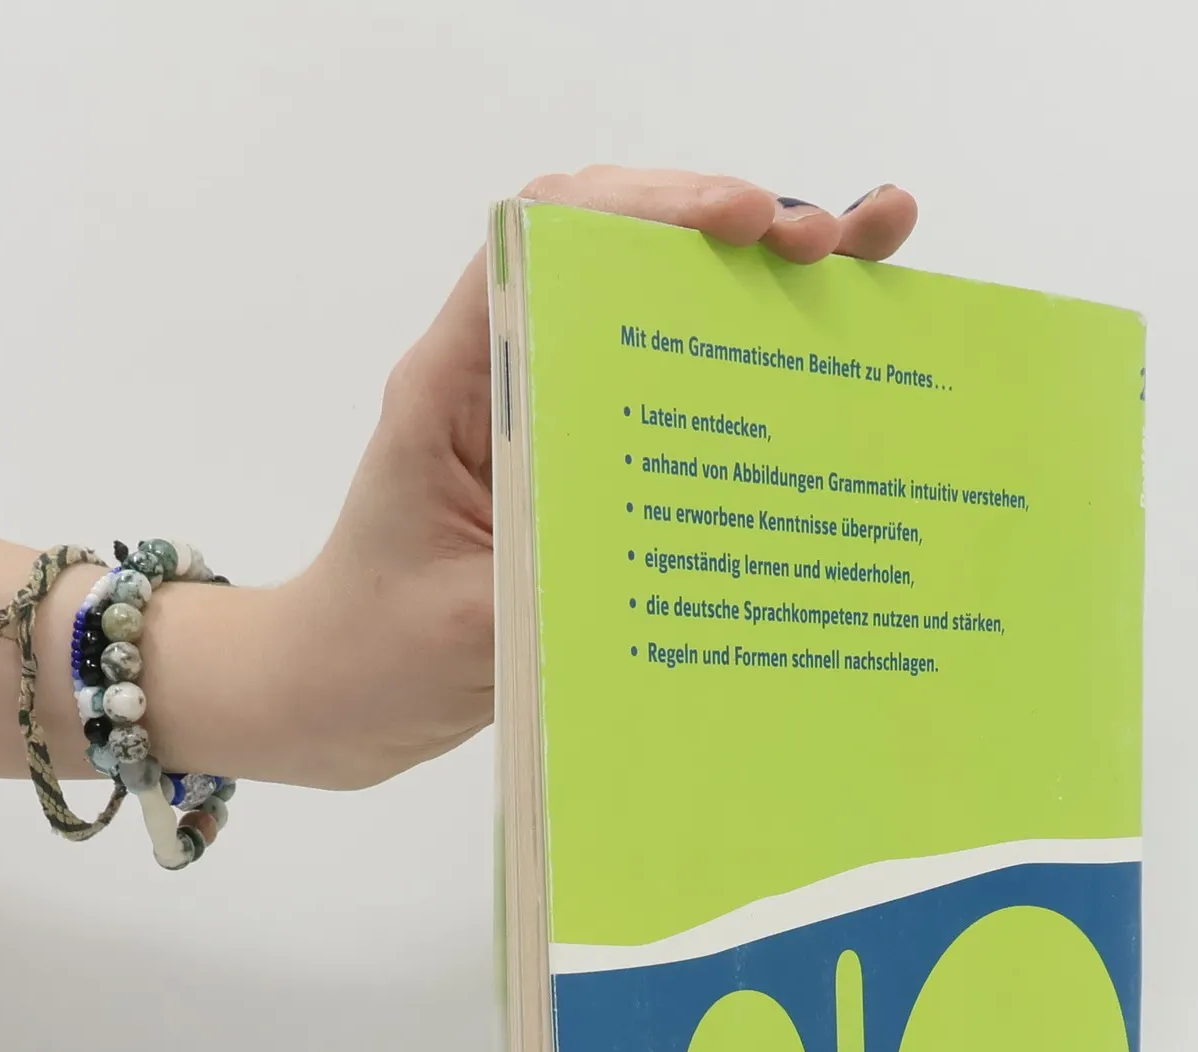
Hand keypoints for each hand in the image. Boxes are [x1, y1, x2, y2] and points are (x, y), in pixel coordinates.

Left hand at [264, 170, 918, 788]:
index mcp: (453, 384)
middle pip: (618, 246)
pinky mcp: (579, 459)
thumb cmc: (376, 655)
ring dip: (754, 279)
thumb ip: (551, 583)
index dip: (648, 209)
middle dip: (732, 226)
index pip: (545, 240)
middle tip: (835, 240)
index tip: (743, 225)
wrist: (334, 695)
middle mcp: (502, 372)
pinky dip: (745, 356)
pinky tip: (825, 361)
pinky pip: (666, 384)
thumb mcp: (466, 628)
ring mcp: (545, 410)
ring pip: (653, 304)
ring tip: (863, 265)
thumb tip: (674, 556)